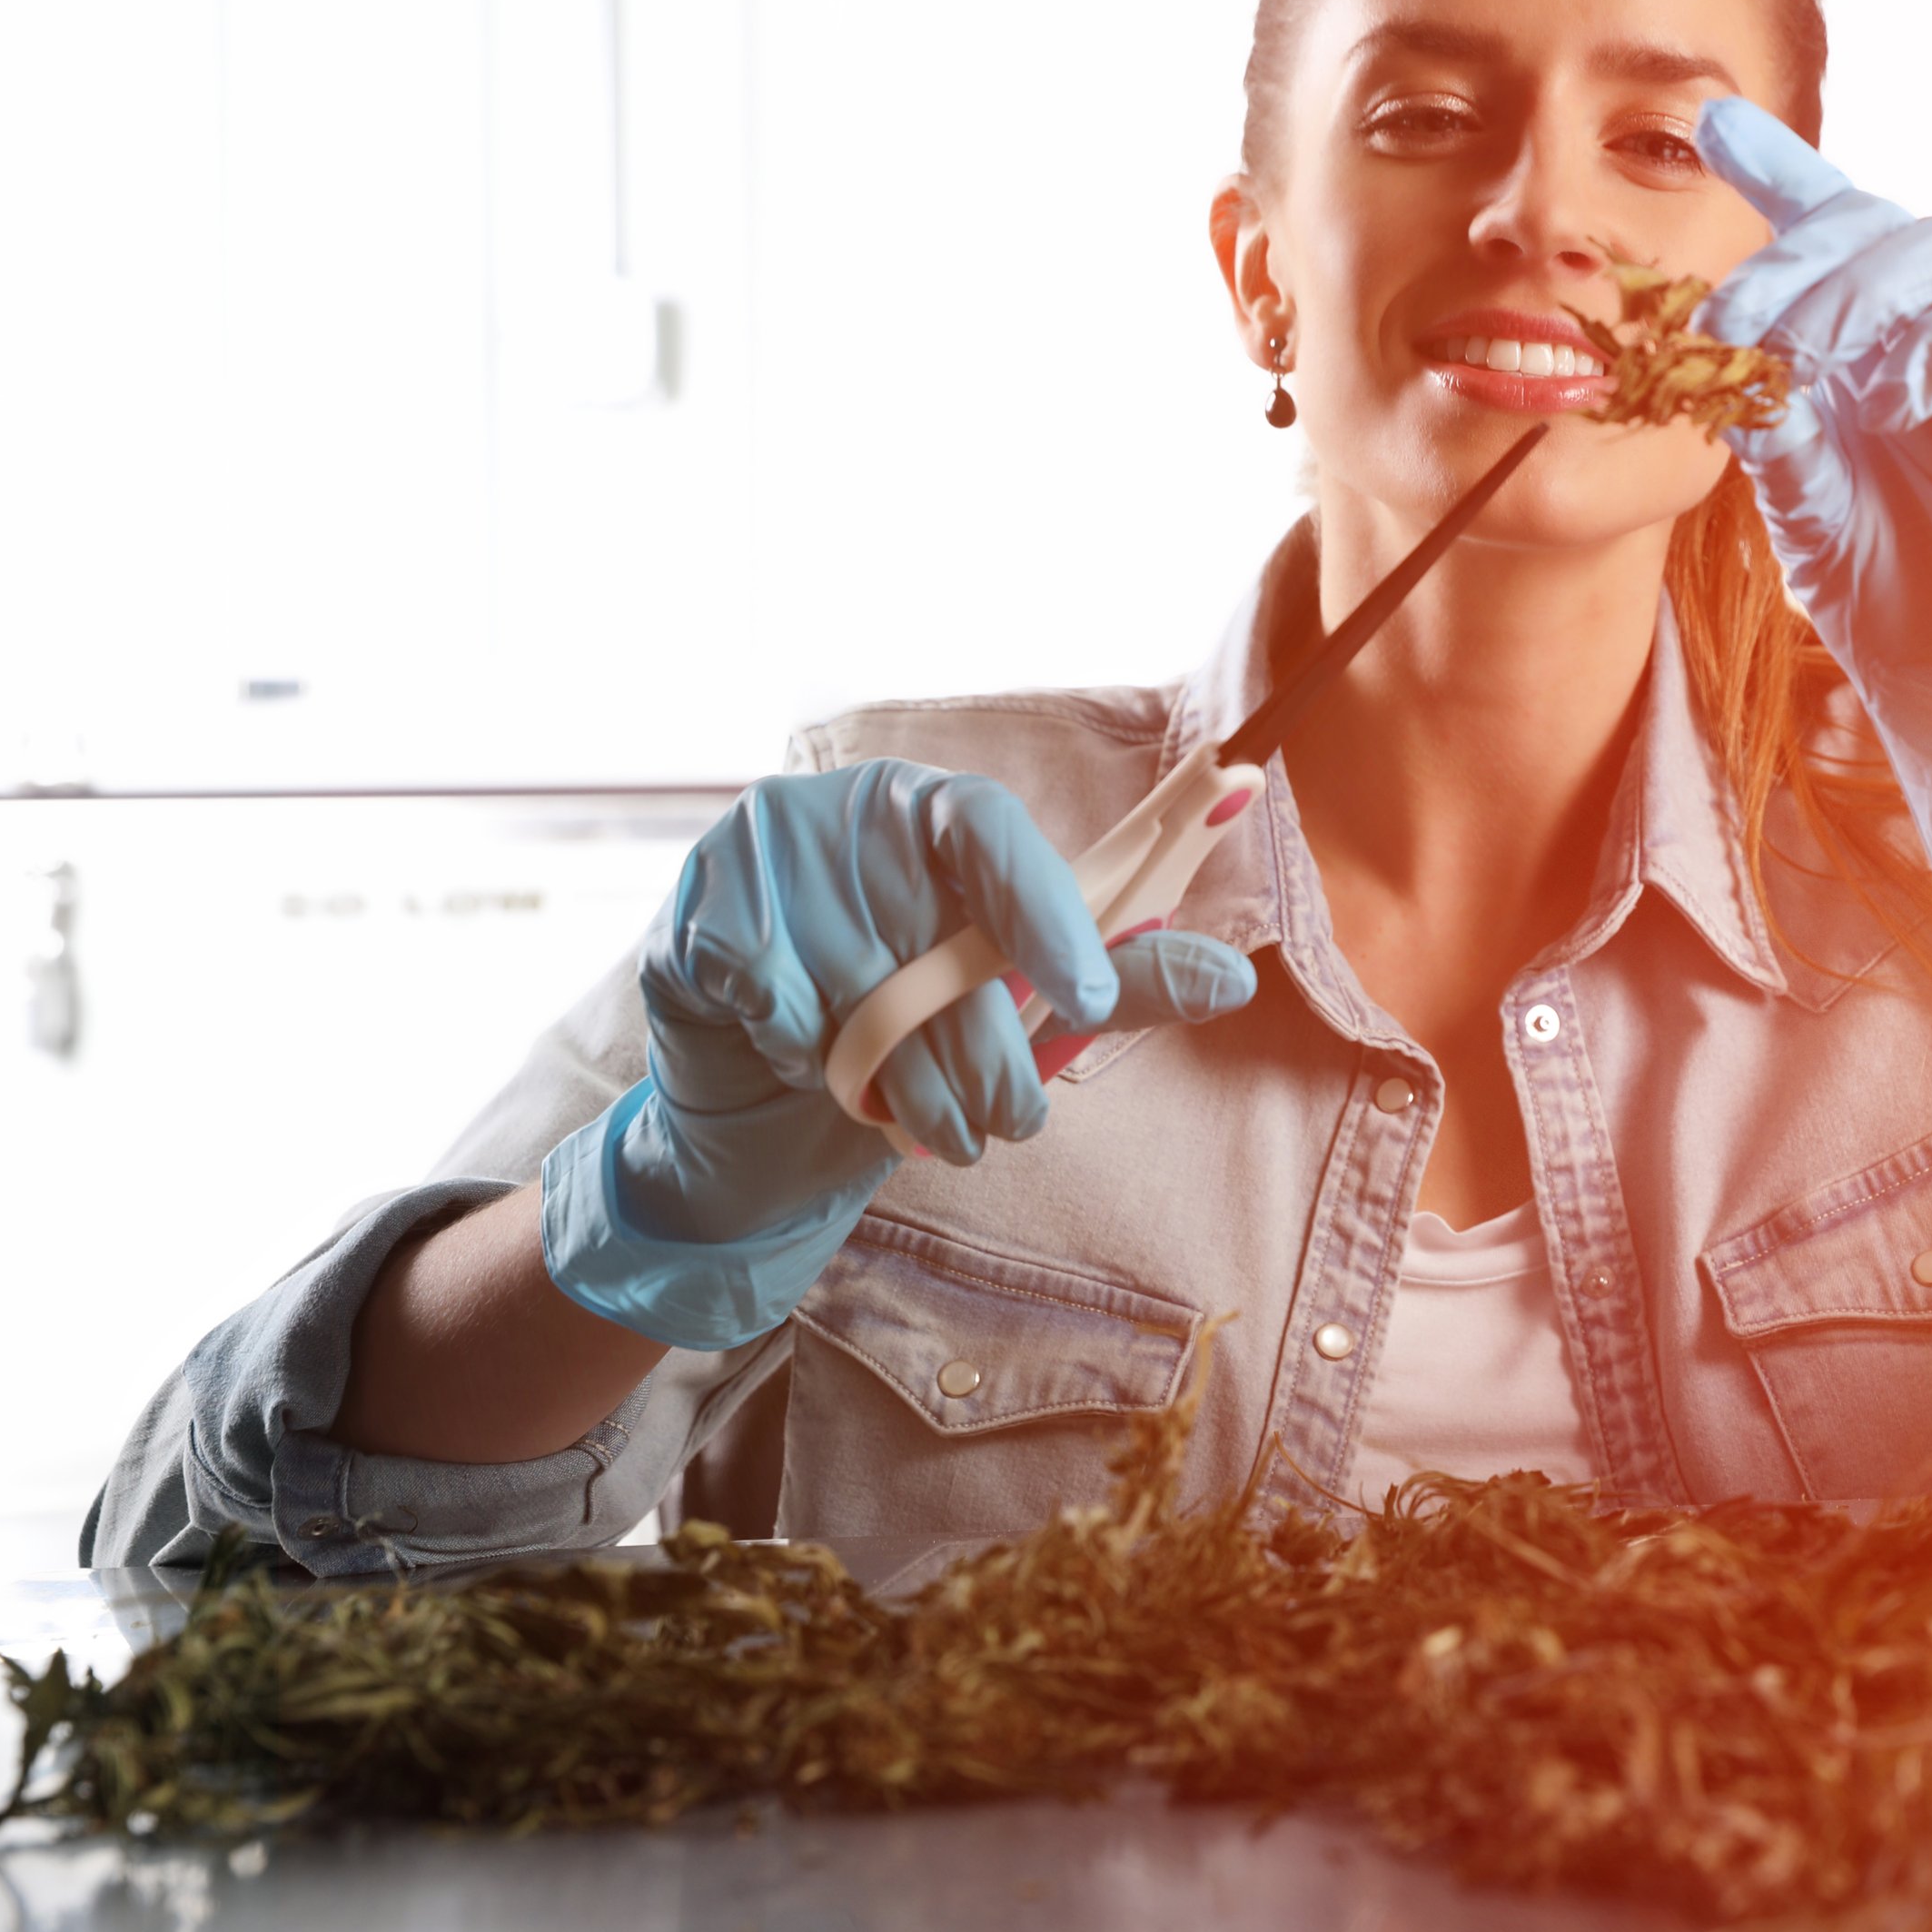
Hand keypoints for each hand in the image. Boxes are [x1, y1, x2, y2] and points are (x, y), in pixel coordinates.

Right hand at [542, 760, 1256, 1347]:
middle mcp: (843, 813)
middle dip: (984, 1057)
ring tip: (934, 1126)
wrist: (767, 1091)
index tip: (1084, 999)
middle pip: (930, 937)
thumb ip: (1119, 982)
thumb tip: (1235, 976)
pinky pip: (778, 1014)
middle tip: (1010, 1122)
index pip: (992, 831)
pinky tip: (819, 1066)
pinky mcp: (695, 923)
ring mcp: (756, 860)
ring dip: (905, 1086)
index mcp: (932, 806)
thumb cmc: (914, 1025)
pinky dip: (810, 1062)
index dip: (1042, 914)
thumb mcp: (1021, 1000)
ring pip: (856, 992)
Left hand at [1690, 96, 1931, 957]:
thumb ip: (1765, 419)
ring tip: (1795, 353)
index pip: (1823, 236)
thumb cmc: (1886, 591)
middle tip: (1725, 315)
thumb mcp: (1795, 498)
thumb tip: (1722, 353)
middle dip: (1787, 256)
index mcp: (1859, 343)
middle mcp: (1925, 331)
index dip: (1777, 170)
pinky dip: (1931, 344)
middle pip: (1868, 226)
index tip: (1715, 123)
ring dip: (1850, 291)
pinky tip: (1885, 393)